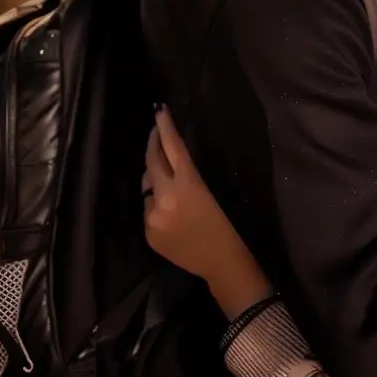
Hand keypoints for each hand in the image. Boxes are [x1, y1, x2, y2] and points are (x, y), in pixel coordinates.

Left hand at [143, 110, 272, 316]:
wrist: (223, 264)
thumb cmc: (228, 229)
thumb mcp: (211, 196)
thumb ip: (185, 179)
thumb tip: (162, 169)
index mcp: (189, 185)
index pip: (173, 148)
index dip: (165, 127)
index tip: (159, 112)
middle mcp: (166, 197)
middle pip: (152, 162)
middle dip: (153, 145)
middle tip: (155, 132)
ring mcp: (153, 216)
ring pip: (147, 190)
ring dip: (156, 187)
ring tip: (175, 200)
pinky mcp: (148, 232)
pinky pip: (148, 213)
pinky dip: (157, 212)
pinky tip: (175, 224)